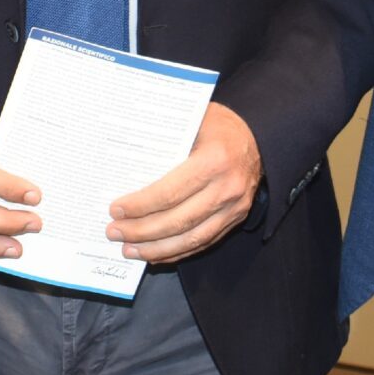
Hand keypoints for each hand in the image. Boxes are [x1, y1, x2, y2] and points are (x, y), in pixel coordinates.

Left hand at [108, 104, 260, 263]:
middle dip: (142, 231)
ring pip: (191, 238)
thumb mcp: (192, 120)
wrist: (260, 138)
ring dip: (157, 248)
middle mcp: (227, 187)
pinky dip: (177, 251)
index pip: (170, 192)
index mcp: (214, 160)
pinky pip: (204, 242)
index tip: (116, 210)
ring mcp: (234, 207)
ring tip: (129, 250)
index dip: (140, 205)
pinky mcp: (236, 219)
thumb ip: (164, 139)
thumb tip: (122, 160)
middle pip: (178, 220)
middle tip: (114, 233)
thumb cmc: (219, 125)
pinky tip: (155, 253)